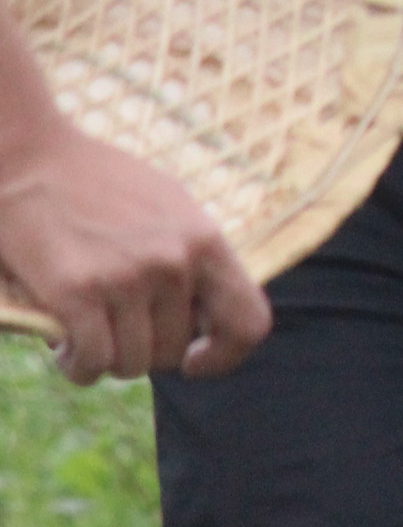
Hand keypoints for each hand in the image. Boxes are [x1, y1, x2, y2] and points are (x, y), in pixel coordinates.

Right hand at [0, 123, 270, 382]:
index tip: (194, 360)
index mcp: (205, 240)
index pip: (247, 322)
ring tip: (87, 333)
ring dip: (106, 361)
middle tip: (116, 330)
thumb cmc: (99, 184)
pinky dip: (77, 366)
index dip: (225, 356)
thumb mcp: (169, 208)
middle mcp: (174, 262)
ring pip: (131, 364)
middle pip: (175, 352)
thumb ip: (193, 256)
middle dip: (144, 352)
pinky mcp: (77, 292)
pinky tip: (64, 347)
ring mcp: (127, 278)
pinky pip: (91, 362)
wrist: (31, 159)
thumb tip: (208, 315)